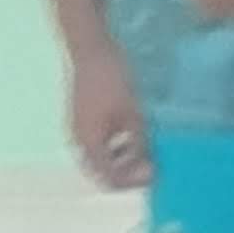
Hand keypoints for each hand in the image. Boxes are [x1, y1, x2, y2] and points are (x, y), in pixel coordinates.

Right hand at [64, 43, 149, 191]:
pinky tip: (136, 135)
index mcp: (89, 143)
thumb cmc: (113, 82)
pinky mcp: (83, 118)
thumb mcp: (132, 116)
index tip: (155, 173)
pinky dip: (117, 146)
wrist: (91, 50)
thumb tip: (149, 170)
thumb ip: (139, 145)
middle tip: (153, 165)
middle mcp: (79, 140)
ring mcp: (79, 129)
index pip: (109, 179)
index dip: (133, 182)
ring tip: (148, 150)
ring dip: (123, 159)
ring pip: (101, 157)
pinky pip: (99, 142)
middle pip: (103, 171)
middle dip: (128, 173)